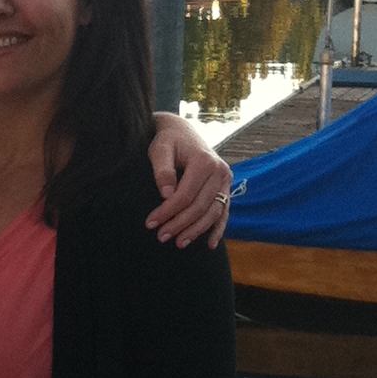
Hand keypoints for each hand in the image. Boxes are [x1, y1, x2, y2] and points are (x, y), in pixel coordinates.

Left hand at [147, 112, 229, 248]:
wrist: (182, 132)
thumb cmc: (168, 141)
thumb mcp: (160, 150)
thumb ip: (163, 170)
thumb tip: (166, 195)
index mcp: (204, 161)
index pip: (185, 194)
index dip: (168, 211)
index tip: (151, 223)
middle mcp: (219, 170)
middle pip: (200, 206)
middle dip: (180, 224)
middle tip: (161, 237)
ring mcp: (225, 180)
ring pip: (213, 212)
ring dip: (197, 230)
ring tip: (179, 243)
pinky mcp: (225, 187)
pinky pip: (224, 211)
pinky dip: (218, 229)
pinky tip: (210, 245)